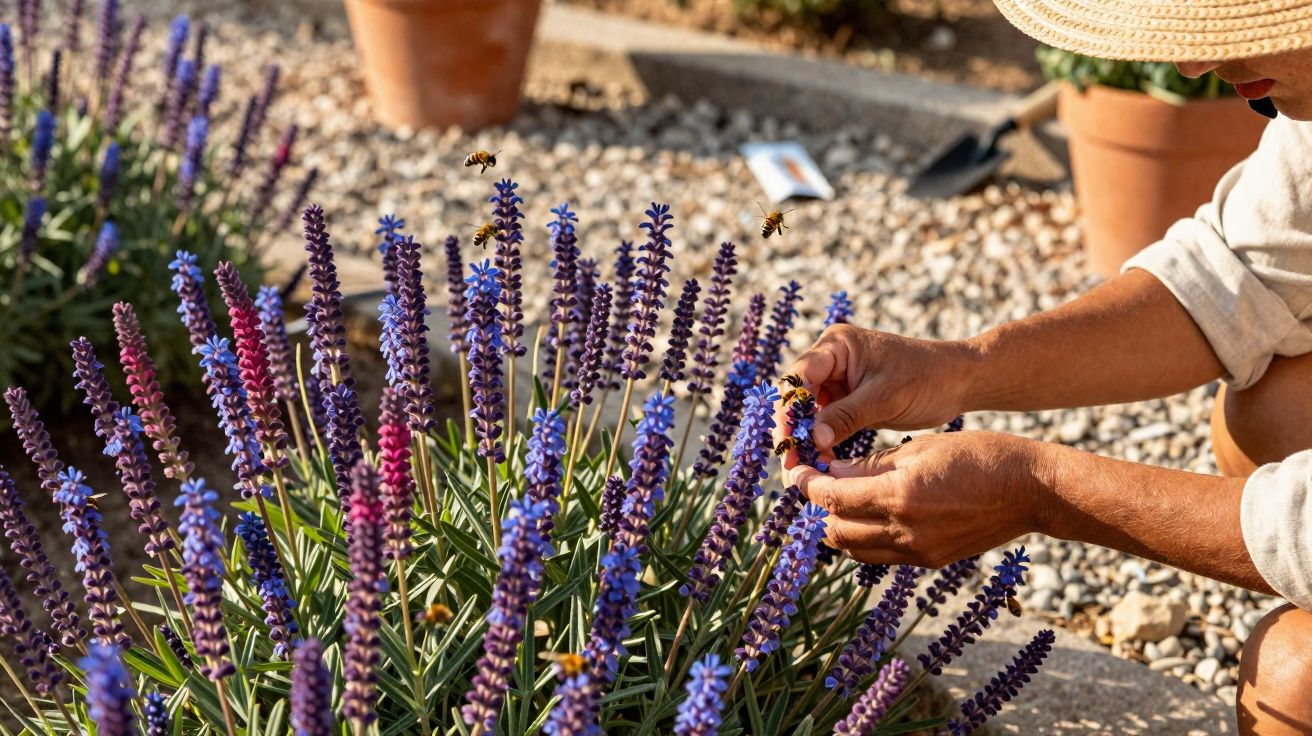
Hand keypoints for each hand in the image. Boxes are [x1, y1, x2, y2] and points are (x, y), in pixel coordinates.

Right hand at [776, 324, 979, 453]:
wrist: (959, 382)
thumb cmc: (926, 378)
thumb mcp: (885, 397)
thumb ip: (846, 415)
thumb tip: (812, 439)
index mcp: (837, 346)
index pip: (798, 376)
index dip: (787, 409)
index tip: (786, 441)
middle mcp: (831, 360)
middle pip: (796, 395)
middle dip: (791, 428)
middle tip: (790, 463)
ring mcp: (838, 381)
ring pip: (807, 411)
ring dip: (804, 438)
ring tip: (804, 468)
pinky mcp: (848, 400)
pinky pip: (825, 422)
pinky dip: (821, 441)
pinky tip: (822, 463)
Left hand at [788, 431, 1047, 567]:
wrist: (1031, 490)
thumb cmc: (978, 456)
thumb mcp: (919, 448)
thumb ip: (871, 464)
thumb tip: (831, 472)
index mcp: (900, 496)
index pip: (832, 498)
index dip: (808, 485)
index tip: (797, 472)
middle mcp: (905, 531)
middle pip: (836, 531)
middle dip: (819, 508)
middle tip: (816, 484)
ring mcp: (919, 552)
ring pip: (855, 549)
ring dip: (839, 526)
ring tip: (839, 499)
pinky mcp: (931, 561)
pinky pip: (881, 555)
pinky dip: (865, 538)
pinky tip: (869, 514)